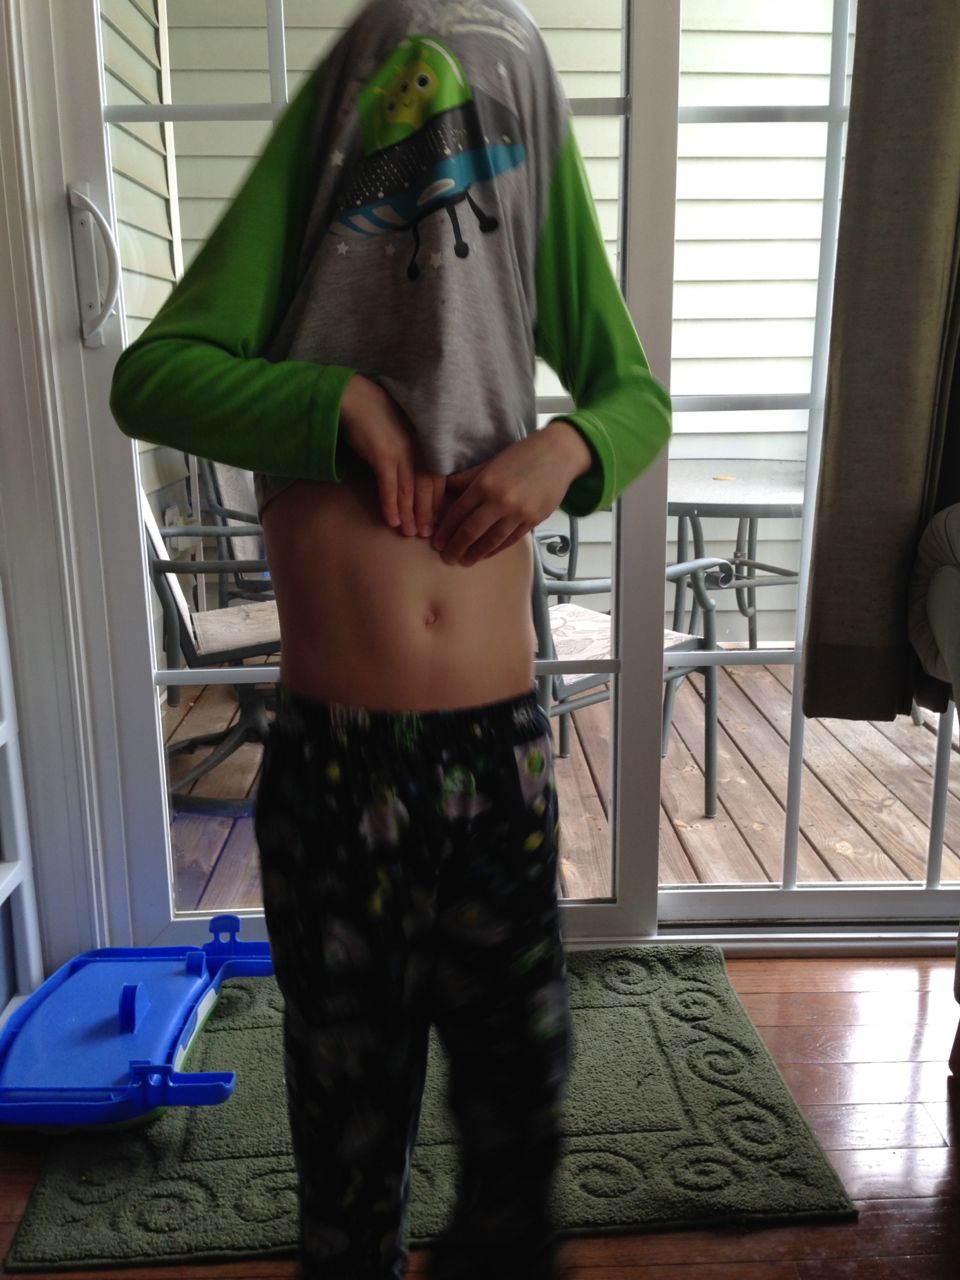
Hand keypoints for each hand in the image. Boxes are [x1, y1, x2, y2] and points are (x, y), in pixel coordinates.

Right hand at [340, 375, 444, 536]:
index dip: (437, 501)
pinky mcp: (383, 454)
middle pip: (426, 488)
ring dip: (410, 514)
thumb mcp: (400, 434)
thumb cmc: (375, 415)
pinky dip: (391, 505)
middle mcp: (418, 448)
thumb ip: (410, 453)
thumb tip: (412, 476)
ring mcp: (402, 451)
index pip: (437, 478)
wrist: (353, 397)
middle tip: (426, 534)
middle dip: (427, 513)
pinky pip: (389, 486)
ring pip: (410, 490)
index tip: (436, 519)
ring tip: (410, 533)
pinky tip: (392, 522)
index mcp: (425, 443)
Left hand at [431, 421, 592, 565]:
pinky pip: (509, 540)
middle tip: (446, 557)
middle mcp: (500, 501)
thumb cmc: (521, 455)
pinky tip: (485, 554)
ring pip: (491, 540)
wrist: (558, 455)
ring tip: (464, 561)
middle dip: (456, 547)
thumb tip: (444, 489)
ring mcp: (518, 513)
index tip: (437, 541)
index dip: (446, 530)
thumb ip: (467, 479)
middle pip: (471, 531)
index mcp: (485, 484)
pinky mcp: (533, 521)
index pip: (458, 513)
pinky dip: (495, 550)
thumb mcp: (490, 463)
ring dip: (475, 553)